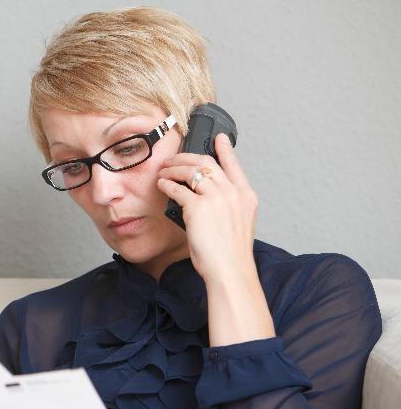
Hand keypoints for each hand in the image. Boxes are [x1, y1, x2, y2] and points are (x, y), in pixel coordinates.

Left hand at [156, 133, 258, 281]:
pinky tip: (162, 185)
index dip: (226, 150)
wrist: (230, 270)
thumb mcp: (238, 224)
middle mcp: (233, 193)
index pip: (234, 166)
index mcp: (246, 197)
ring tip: (164, 171)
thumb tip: (203, 197)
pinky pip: (178, 189)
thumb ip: (227, 207)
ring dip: (174, 169)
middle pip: (208, 163)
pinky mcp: (198, 208)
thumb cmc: (230, 254)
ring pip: (191, 172)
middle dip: (187, 157)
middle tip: (174, 159)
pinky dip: (167, 185)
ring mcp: (217, 199)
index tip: (219, 138)